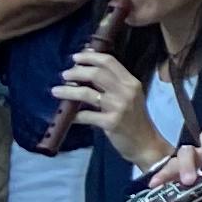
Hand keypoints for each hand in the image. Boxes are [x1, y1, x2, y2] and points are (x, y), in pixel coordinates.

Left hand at [54, 48, 165, 167]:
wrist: (146, 144)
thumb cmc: (136, 119)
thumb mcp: (130, 97)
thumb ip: (114, 84)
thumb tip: (89, 69)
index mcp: (131, 82)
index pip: (109, 62)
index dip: (90, 57)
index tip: (76, 57)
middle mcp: (126, 91)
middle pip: (97, 73)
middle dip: (76, 71)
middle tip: (65, 74)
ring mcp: (119, 107)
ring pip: (87, 93)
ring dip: (68, 91)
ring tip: (56, 90)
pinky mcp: (111, 123)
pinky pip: (86, 116)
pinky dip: (74, 115)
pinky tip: (68, 117)